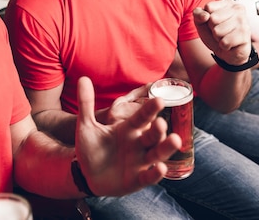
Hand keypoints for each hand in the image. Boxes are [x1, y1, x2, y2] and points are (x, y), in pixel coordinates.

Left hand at [75, 77, 181, 195]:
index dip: (150, 109)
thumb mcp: (87, 125)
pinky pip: (149, 177)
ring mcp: (139, 162)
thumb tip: (83, 78)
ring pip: (157, 154)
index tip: (158, 98)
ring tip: (175, 140)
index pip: (142, 117)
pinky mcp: (137, 180)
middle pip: (153, 135)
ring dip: (166, 148)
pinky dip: (155, 174)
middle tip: (161, 122)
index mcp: (128, 128)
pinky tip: (161, 168)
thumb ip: (86, 103)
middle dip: (159, 129)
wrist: (86, 174)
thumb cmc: (91, 148)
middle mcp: (138, 144)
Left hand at [193, 0, 251, 65]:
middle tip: (220, 32)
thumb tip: (205, 16)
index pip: (208, 7)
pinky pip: (225, 42)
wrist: (227, 51)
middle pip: (212, 19)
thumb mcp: (201, 22)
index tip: (214, 22)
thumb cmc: (214, 33)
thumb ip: (198, 14)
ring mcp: (244, 22)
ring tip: (225, 37)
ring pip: (217, 31)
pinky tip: (230, 44)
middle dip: (213, 29)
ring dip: (218, 38)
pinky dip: (224, 46)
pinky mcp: (245, 36)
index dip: (206, 18)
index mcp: (228, 3)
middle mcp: (238, 9)